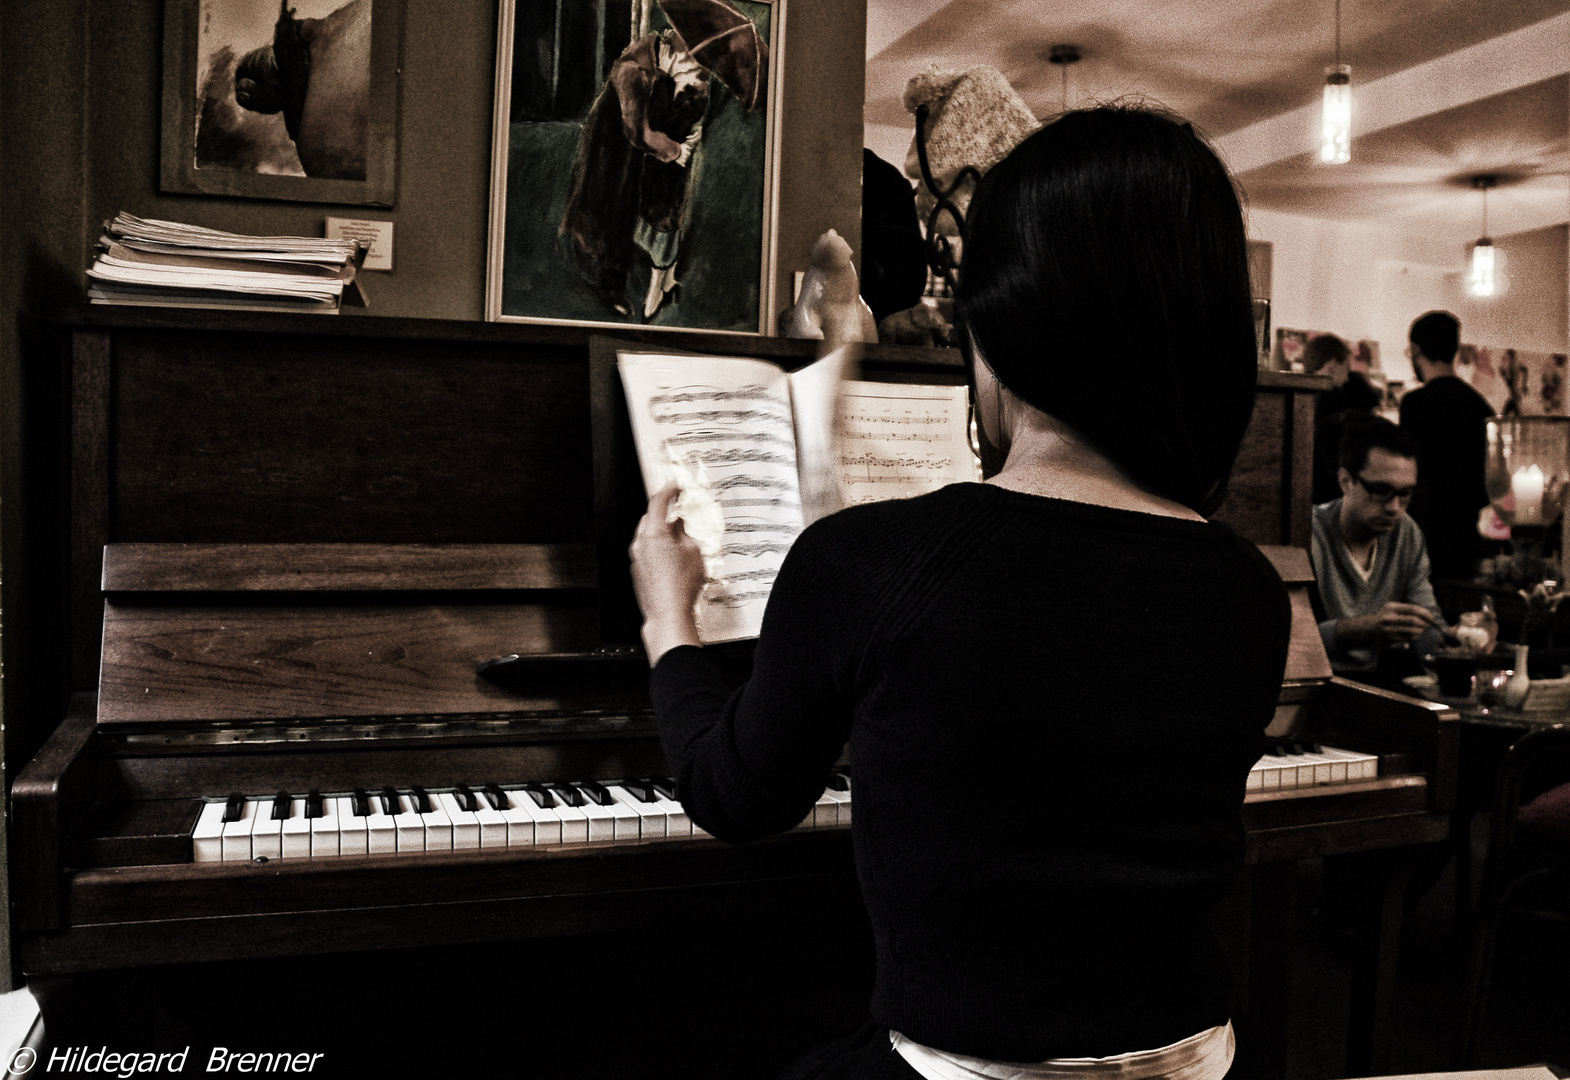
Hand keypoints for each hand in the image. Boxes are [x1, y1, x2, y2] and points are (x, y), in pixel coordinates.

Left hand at [629, 485, 706, 664]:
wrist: (667, 614)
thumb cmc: (681, 586)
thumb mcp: (693, 552)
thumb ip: (685, 534)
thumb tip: (681, 526)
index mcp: (654, 534)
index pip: (658, 502)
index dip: (668, 491)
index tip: (675, 486)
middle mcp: (641, 543)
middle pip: (650, 518)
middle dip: (665, 512)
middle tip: (680, 510)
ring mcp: (637, 557)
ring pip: (648, 535)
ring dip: (662, 531)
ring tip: (681, 537)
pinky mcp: (638, 570)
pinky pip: (647, 550)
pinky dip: (659, 547)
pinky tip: (674, 556)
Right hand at [1337, 602, 1438, 649]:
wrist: (1365, 630)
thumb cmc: (1382, 618)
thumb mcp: (1391, 609)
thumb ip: (1406, 610)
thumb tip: (1426, 615)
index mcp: (1391, 607)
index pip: (1412, 609)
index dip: (1425, 613)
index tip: (1431, 617)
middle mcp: (1389, 617)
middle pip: (1414, 620)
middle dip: (1425, 623)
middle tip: (1428, 625)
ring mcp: (1389, 629)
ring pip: (1413, 630)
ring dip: (1421, 631)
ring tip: (1422, 630)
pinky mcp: (1390, 639)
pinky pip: (1408, 638)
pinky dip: (1415, 637)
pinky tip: (1414, 635)